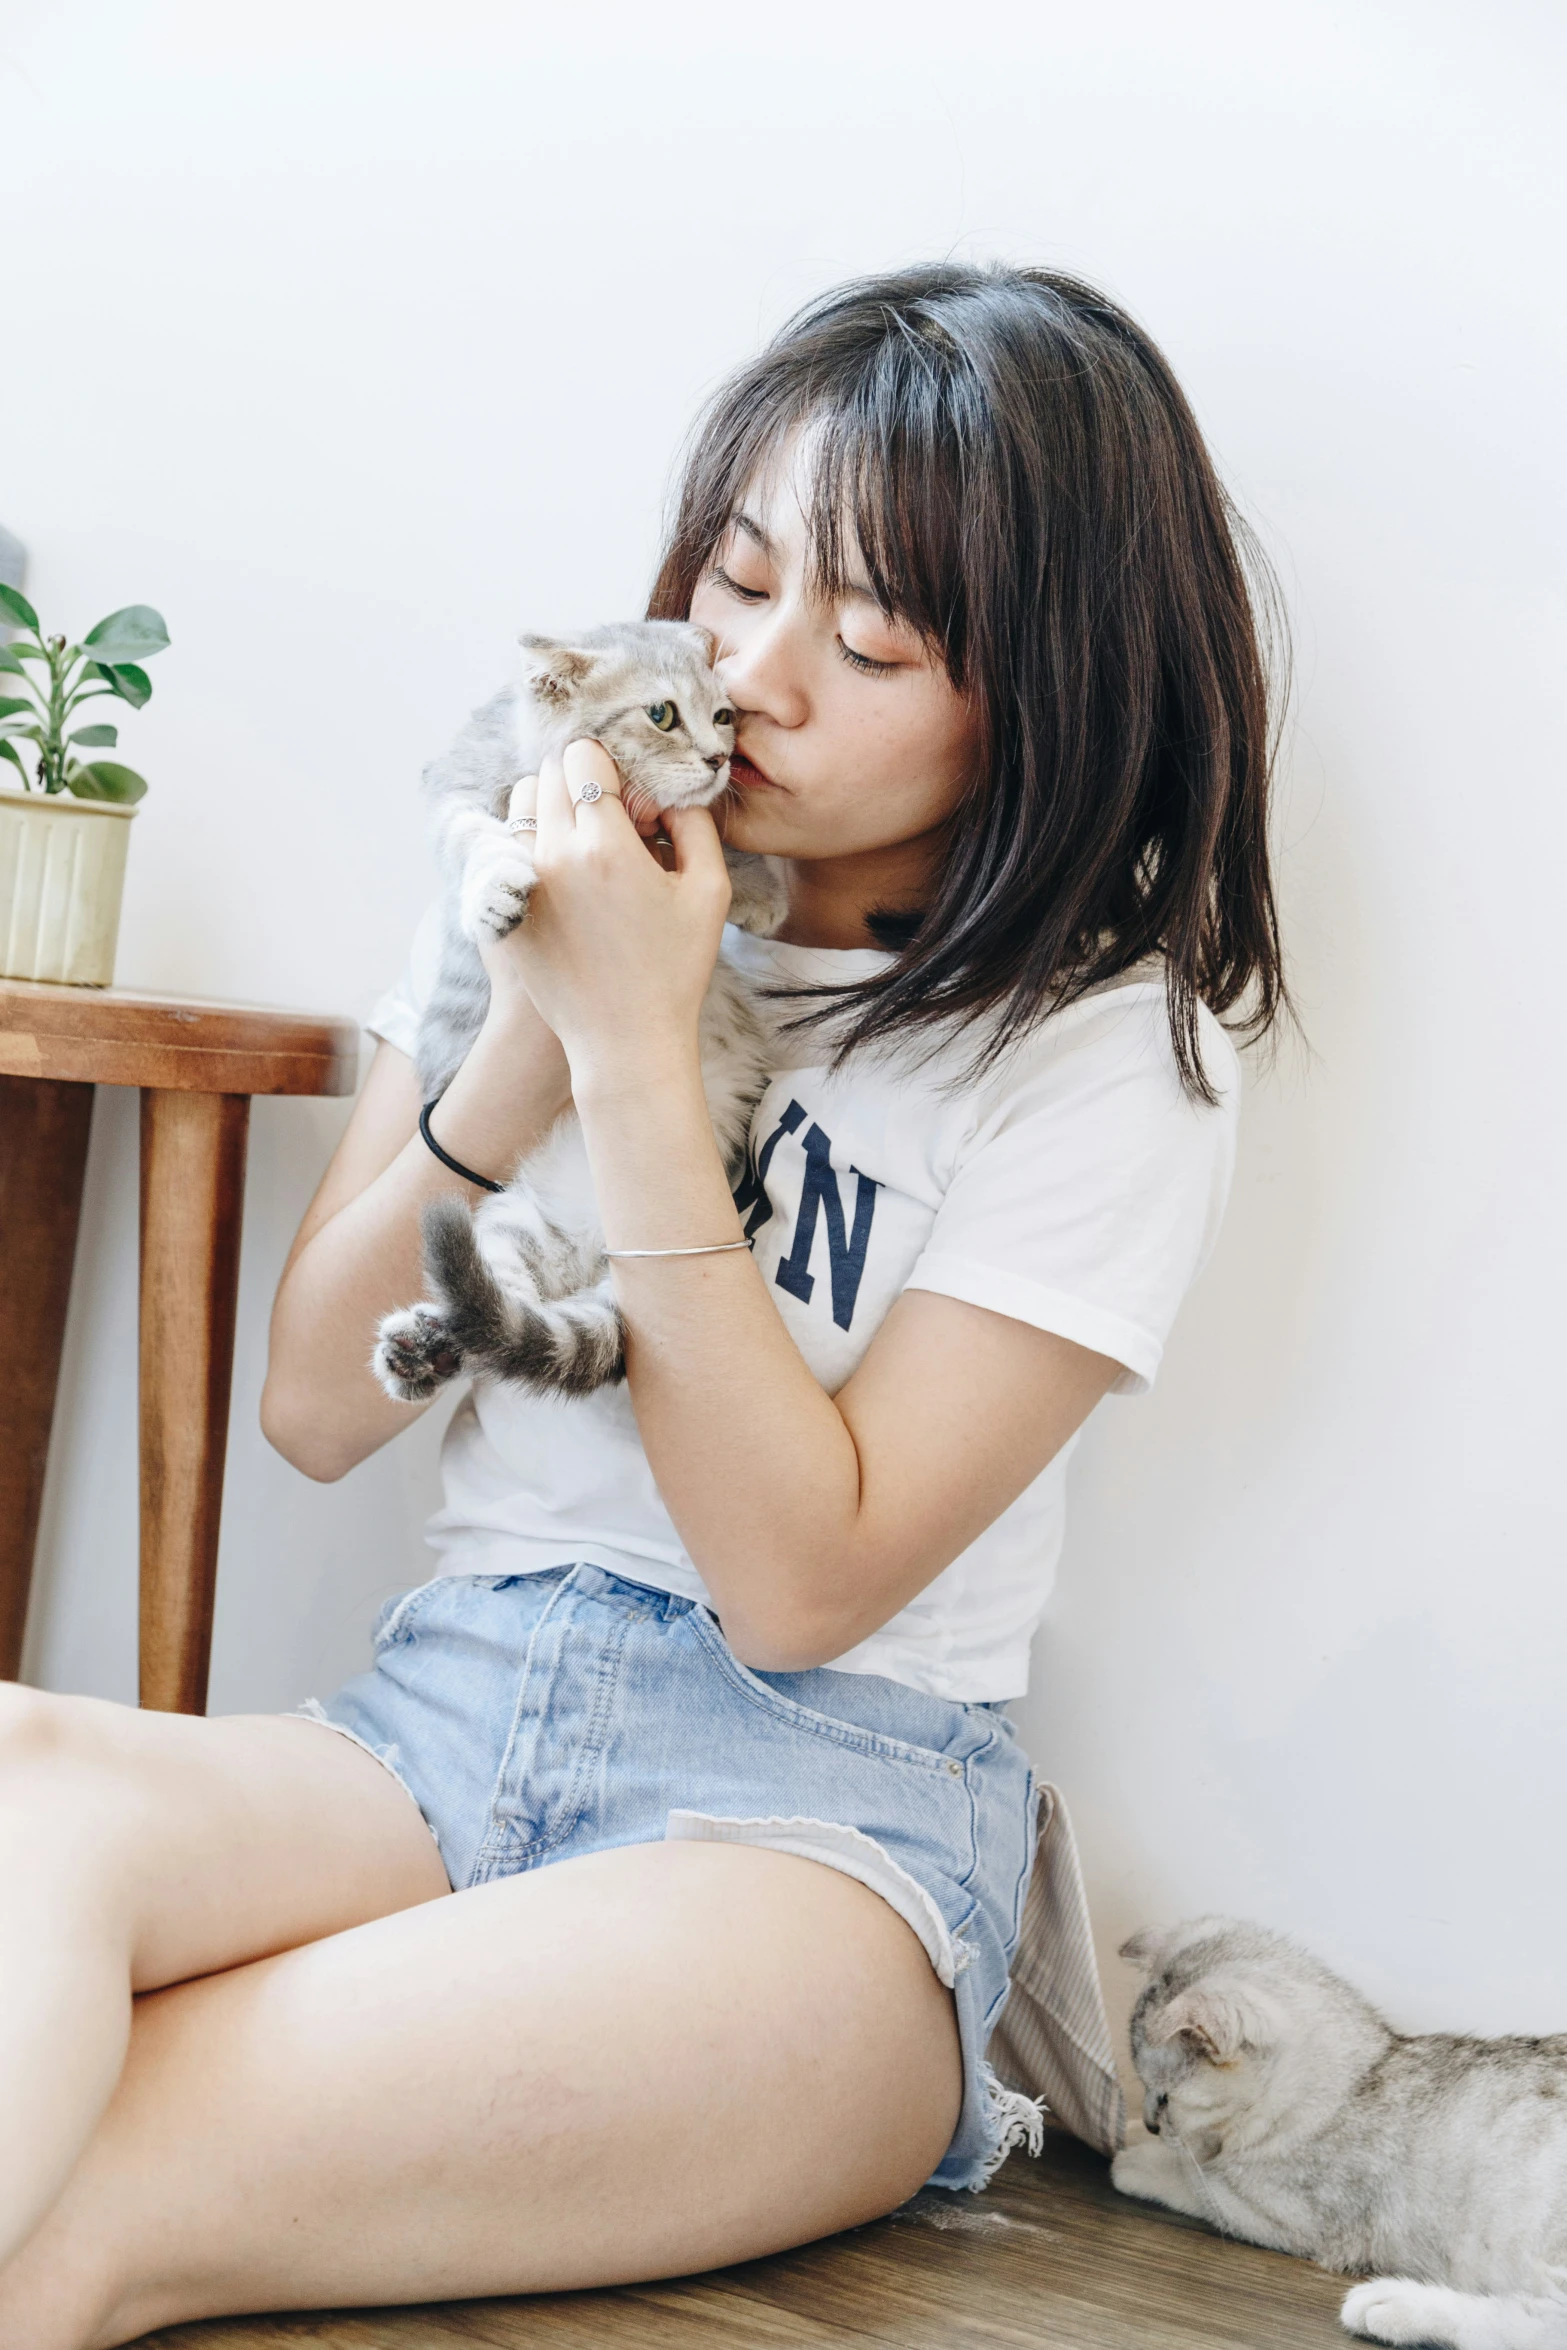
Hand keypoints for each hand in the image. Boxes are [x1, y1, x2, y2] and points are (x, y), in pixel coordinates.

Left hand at [497, 739, 731, 1086]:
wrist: (625, 1042)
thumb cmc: (674, 970)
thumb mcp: (709, 891)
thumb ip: (693, 823)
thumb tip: (665, 791)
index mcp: (605, 845)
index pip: (584, 755)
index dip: (612, 766)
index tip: (633, 801)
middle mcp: (553, 856)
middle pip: (549, 771)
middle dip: (581, 780)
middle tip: (613, 820)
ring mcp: (522, 883)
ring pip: (522, 804)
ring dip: (553, 807)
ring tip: (586, 845)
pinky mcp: (505, 909)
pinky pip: (509, 848)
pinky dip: (535, 846)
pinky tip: (568, 881)